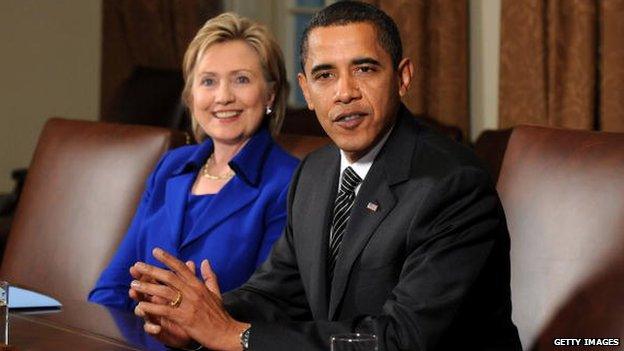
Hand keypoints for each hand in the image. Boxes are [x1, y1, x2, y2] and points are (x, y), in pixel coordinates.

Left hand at [131, 248, 248, 350]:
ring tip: (134, 284)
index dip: (167, 258)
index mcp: (199, 285)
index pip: (181, 267)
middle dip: (151, 270)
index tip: (155, 251)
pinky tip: (141, 305)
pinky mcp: (185, 318)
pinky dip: (152, 307)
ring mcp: (189, 304)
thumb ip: (209, 276)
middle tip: (137, 265)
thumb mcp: (216, 292)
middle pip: (169, 277)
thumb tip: (205, 261)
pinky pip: (165, 310)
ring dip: (148, 287)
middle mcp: (193, 291)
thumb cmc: (220, 315)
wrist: (226, 332)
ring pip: (165, 292)